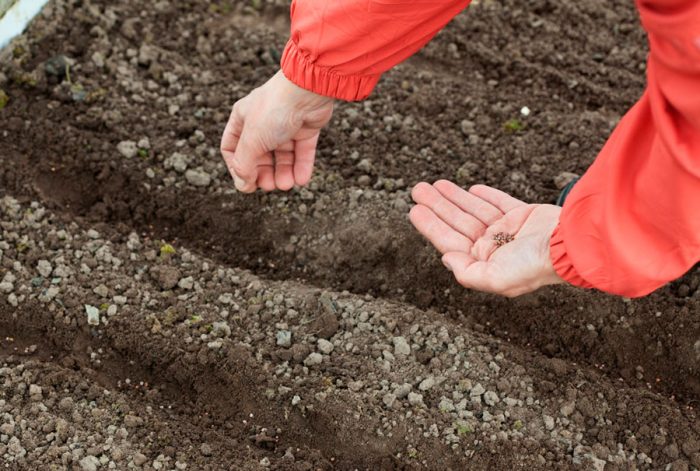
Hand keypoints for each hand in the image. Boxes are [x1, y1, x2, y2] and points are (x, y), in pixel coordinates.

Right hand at [220, 71, 333, 192]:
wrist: (307, 90)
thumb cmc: (274, 110)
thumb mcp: (252, 140)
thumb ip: (244, 165)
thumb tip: (243, 185)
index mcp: (242, 119)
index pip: (232, 148)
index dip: (237, 168)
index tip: (247, 183)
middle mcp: (263, 122)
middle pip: (259, 156)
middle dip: (264, 173)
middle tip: (270, 186)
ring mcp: (285, 125)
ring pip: (282, 156)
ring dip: (284, 173)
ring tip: (287, 185)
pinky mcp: (305, 128)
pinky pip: (301, 152)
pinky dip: (301, 167)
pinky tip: (302, 180)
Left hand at [409, 180, 564, 296]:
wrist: (571, 244)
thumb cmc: (534, 265)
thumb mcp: (496, 279)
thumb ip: (468, 273)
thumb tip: (446, 258)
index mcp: (485, 263)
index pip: (450, 241)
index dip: (431, 225)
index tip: (414, 210)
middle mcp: (494, 247)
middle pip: (458, 223)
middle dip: (437, 206)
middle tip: (418, 189)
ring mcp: (509, 231)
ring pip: (474, 210)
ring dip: (454, 197)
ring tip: (435, 183)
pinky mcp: (524, 215)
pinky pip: (499, 203)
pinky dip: (485, 195)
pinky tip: (470, 189)